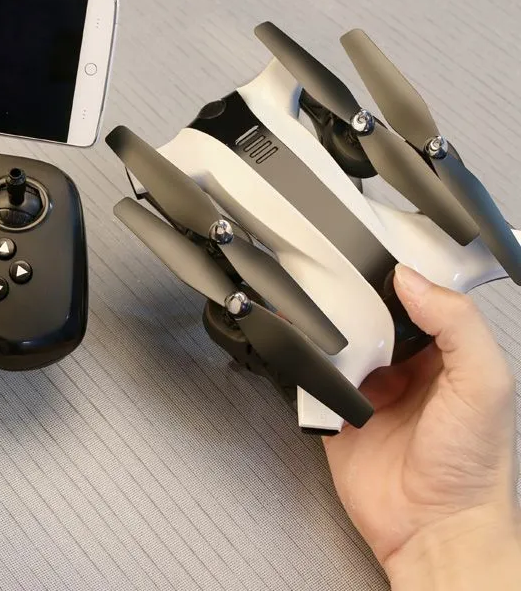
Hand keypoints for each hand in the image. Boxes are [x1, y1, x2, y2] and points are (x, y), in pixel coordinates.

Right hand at [324, 265, 520, 588]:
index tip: (375, 258)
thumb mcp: (484, 384)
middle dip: (351, 299)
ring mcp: (366, 387)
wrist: (432, 529)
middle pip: (368, 313)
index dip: (397, 274)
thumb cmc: (473, 468)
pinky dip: (302, 364)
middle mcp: (402, 364)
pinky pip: (310, 378)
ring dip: (323, 329)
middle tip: (339, 290)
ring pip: (335, 340)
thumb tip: (411, 280)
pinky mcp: (335, 411)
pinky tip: (304, 355)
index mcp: (443, 350)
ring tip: (319, 319)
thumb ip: (457, 325)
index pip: (416, 295)